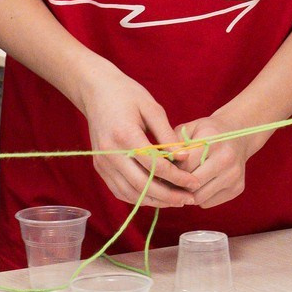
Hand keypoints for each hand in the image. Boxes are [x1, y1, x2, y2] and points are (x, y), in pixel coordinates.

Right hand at [74, 64, 199, 207]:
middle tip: (190, 198)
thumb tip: (184, 158)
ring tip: (176, 200)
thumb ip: (167, 135)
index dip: (178, 178)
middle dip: (169, 196)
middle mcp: (110, 153)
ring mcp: (102, 162)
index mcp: (125, 135)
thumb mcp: (152, 108)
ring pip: (130, 193)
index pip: (155, 166)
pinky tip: (156, 196)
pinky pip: (120, 190)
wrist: (96, 90)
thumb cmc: (127, 94)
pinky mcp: (100, 167)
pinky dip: (139, 197)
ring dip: (155, 201)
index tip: (195, 182)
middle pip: (142, 185)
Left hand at [159, 116, 261, 210]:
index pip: (184, 167)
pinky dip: (199, 197)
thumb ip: (172, 145)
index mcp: (212, 141)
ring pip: (199, 198)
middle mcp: (226, 159)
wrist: (238, 134)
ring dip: (187, 194)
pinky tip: (197, 185)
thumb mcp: (188, 130)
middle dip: (177, 185)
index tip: (162, 171)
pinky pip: (208, 203)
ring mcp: (234, 176)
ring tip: (181, 184)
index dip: (170, 171)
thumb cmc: (206, 132)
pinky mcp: (237, 189)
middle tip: (168, 182)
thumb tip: (154, 167)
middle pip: (192, 184)